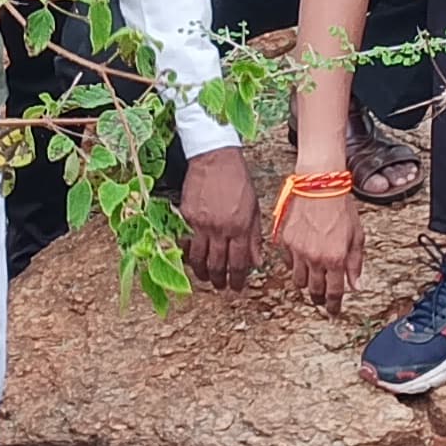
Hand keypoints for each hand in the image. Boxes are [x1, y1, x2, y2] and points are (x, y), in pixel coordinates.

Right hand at [178, 148, 257, 290]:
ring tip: (204, 278)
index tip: (237, 287)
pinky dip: (189, 252)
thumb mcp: (254, 208)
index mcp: (240, 227)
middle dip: (219, 280)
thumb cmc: (237, 180)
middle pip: (218, 264)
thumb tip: (257, 262)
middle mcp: (221, 228)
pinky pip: (188, 241)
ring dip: (202, 272)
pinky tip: (191, 258)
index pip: (239, 262)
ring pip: (199, 258)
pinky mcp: (187, 216)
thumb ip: (254, 237)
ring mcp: (201, 223)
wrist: (215, 158)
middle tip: (220, 287)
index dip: (238, 278)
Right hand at [278, 190, 362, 310]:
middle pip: (314, 290)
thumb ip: (355, 263)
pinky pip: (288, 263)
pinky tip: (302, 261)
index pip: (334, 292)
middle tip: (321, 301)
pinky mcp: (286, 241)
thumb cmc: (340, 206)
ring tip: (312, 281)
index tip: (333, 312)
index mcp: (336, 258)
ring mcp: (298, 250)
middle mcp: (315, 258)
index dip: (334, 306)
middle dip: (319, 299)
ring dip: (306, 284)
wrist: (319, 184)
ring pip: (299, 280)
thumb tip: (356, 285)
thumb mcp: (357, 236)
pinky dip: (295, 266)